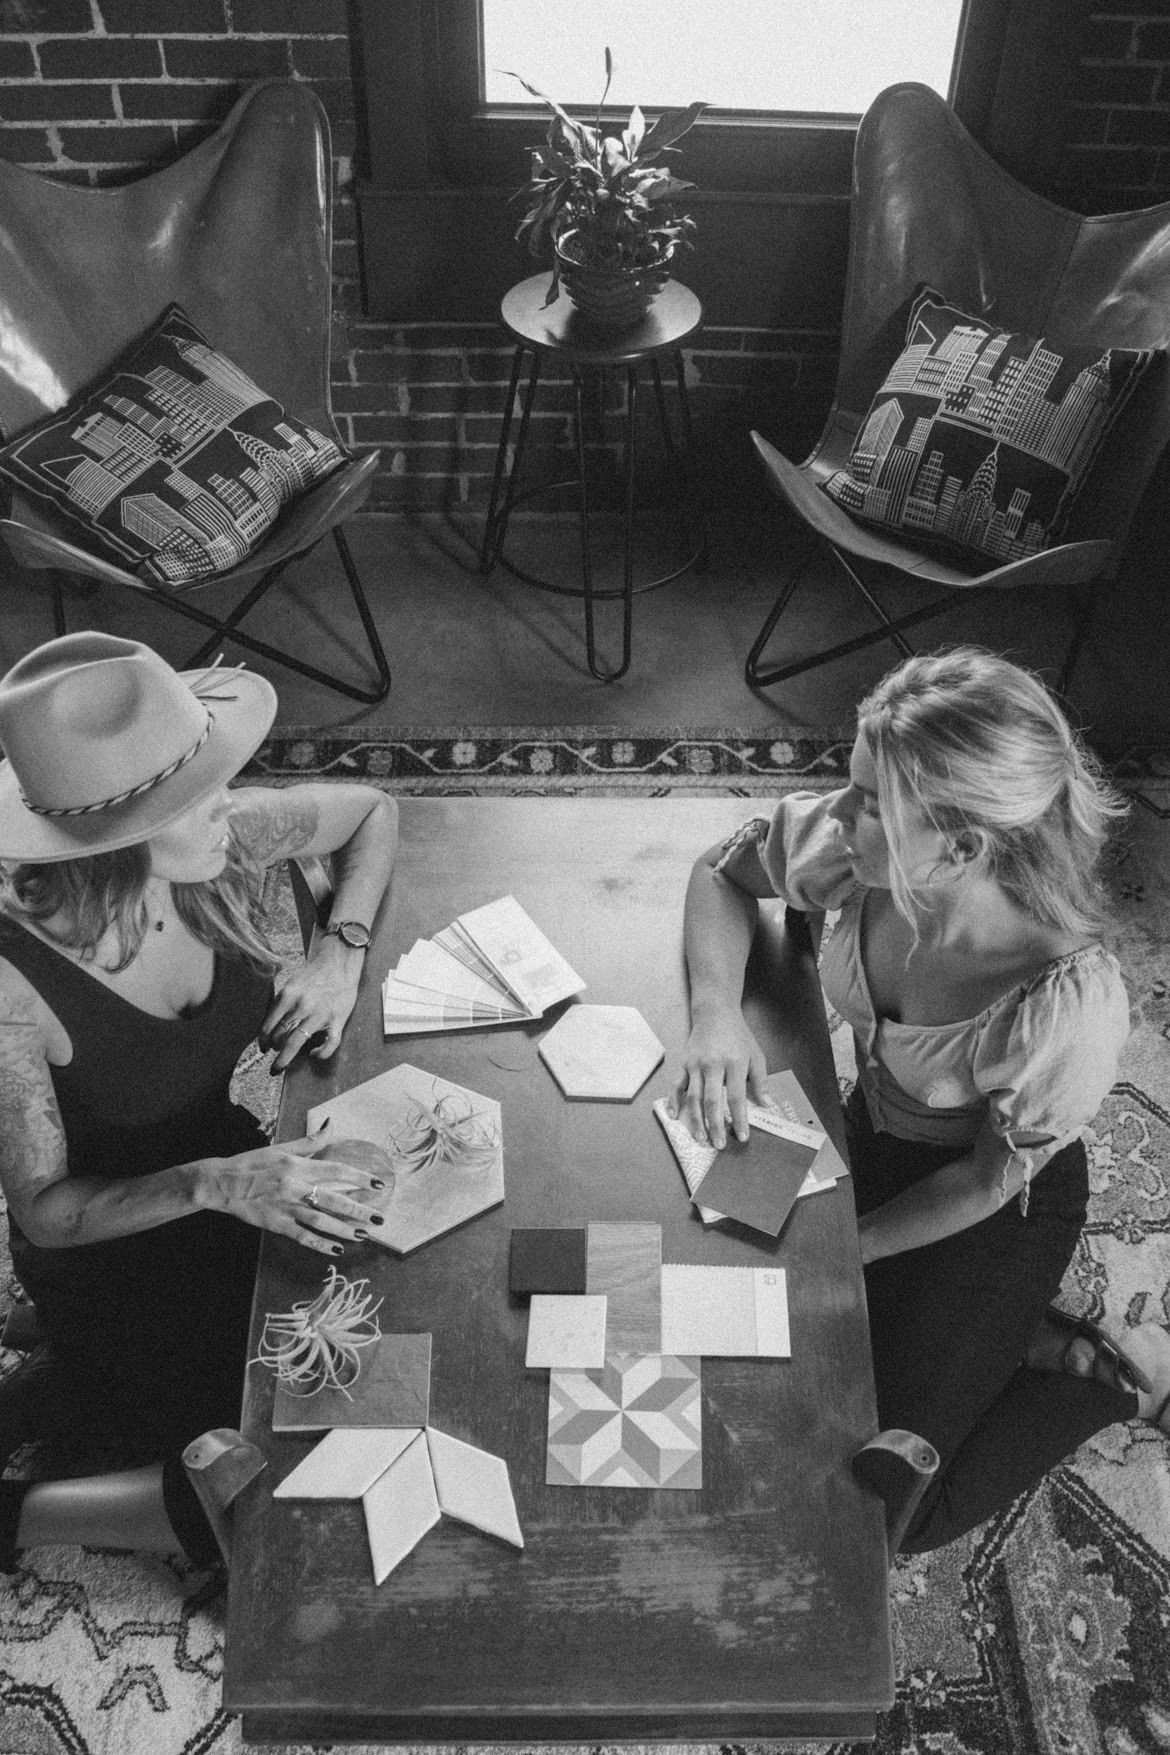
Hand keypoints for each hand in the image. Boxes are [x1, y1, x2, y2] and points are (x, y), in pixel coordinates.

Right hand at [199, 1118, 387, 1255]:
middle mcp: (295, 1187)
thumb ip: (310, 1140)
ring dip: (344, 1230)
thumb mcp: (282, 1147)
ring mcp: (286, 1207)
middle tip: (379, 1220)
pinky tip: (337, 1249)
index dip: (359, 1178)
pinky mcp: (276, 1224)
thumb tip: (331, 1124)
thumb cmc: (253, 1162)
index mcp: (297, 1166)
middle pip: (333, 1200)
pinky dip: (321, 1244)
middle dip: (359, 1211)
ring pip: (321, 1221)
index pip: (336, 1171)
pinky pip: (303, 1236)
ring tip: (364, 1235)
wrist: (222, 1182)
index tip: (378, 1184)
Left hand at [261, 944, 361, 1070]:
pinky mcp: (338, 1019)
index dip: (263, 1040)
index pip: (269, 1025)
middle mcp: (303, 1005)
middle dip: (273, 1047)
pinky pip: (330, 1044)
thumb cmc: (313, 976)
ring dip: (285, 1057)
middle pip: (280, 1035)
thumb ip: (280, 1004)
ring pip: (297, 1042)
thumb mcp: (291, 984)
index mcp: (289, 995)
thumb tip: (269, 1028)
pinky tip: (314, 1054)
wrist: (339, 963)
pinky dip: (321, 1053)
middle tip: (273, 1052)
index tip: (262, 1047)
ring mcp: (321, 1014)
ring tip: (280, 1065)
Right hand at [667, 1004, 766, 1147]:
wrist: (715, 1012)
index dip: (739, 1119)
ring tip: (700, 1138)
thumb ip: (760, 1080)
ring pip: (693, 1097)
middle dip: (716, 1126)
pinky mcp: (683, 1063)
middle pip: (712, 1101)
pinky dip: (673, 1102)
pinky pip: (676, 1085)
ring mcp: (695, 1064)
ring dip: (696, 1120)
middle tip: (719, 1145)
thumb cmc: (739, 1035)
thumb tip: (765, 1105)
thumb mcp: (756, 1054)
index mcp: (734, 1063)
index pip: (736, 1097)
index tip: (742, 1137)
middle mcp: (713, 1065)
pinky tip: (674, 1117)